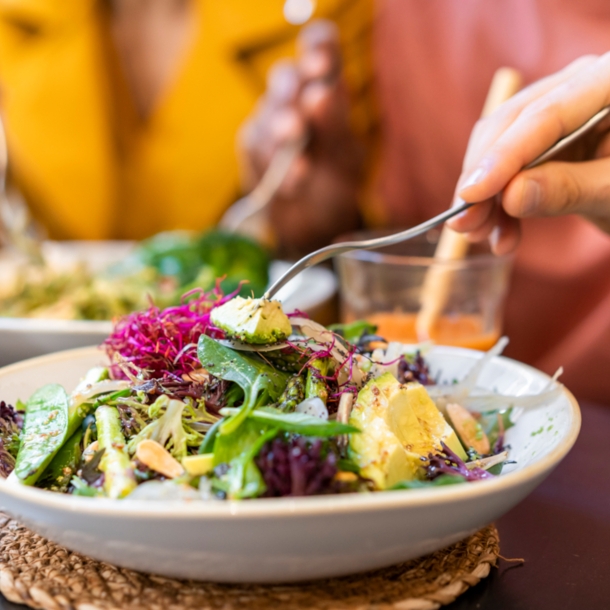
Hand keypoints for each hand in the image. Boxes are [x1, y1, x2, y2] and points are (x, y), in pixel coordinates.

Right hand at [239, 20, 363, 257]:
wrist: (316, 224)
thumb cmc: (335, 182)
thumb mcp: (346, 154)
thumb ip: (334, 123)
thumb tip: (319, 92)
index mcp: (326, 88)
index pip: (319, 48)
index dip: (318, 47)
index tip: (322, 63)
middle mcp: (294, 99)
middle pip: (285, 76)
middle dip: (294, 87)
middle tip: (309, 101)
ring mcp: (269, 122)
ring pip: (268, 113)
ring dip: (284, 131)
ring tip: (299, 150)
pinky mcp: (252, 149)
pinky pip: (256, 147)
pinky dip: (276, 165)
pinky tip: (297, 181)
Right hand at [446, 53, 609, 253]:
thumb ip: (571, 189)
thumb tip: (511, 195)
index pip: (546, 114)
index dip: (503, 156)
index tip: (471, 194)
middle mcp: (581, 86)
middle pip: (511, 125)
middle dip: (483, 179)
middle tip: (464, 223)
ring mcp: (562, 111)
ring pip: (500, 147)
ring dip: (486, 196)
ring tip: (482, 235)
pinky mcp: (549, 140)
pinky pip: (509, 166)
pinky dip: (499, 203)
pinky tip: (502, 235)